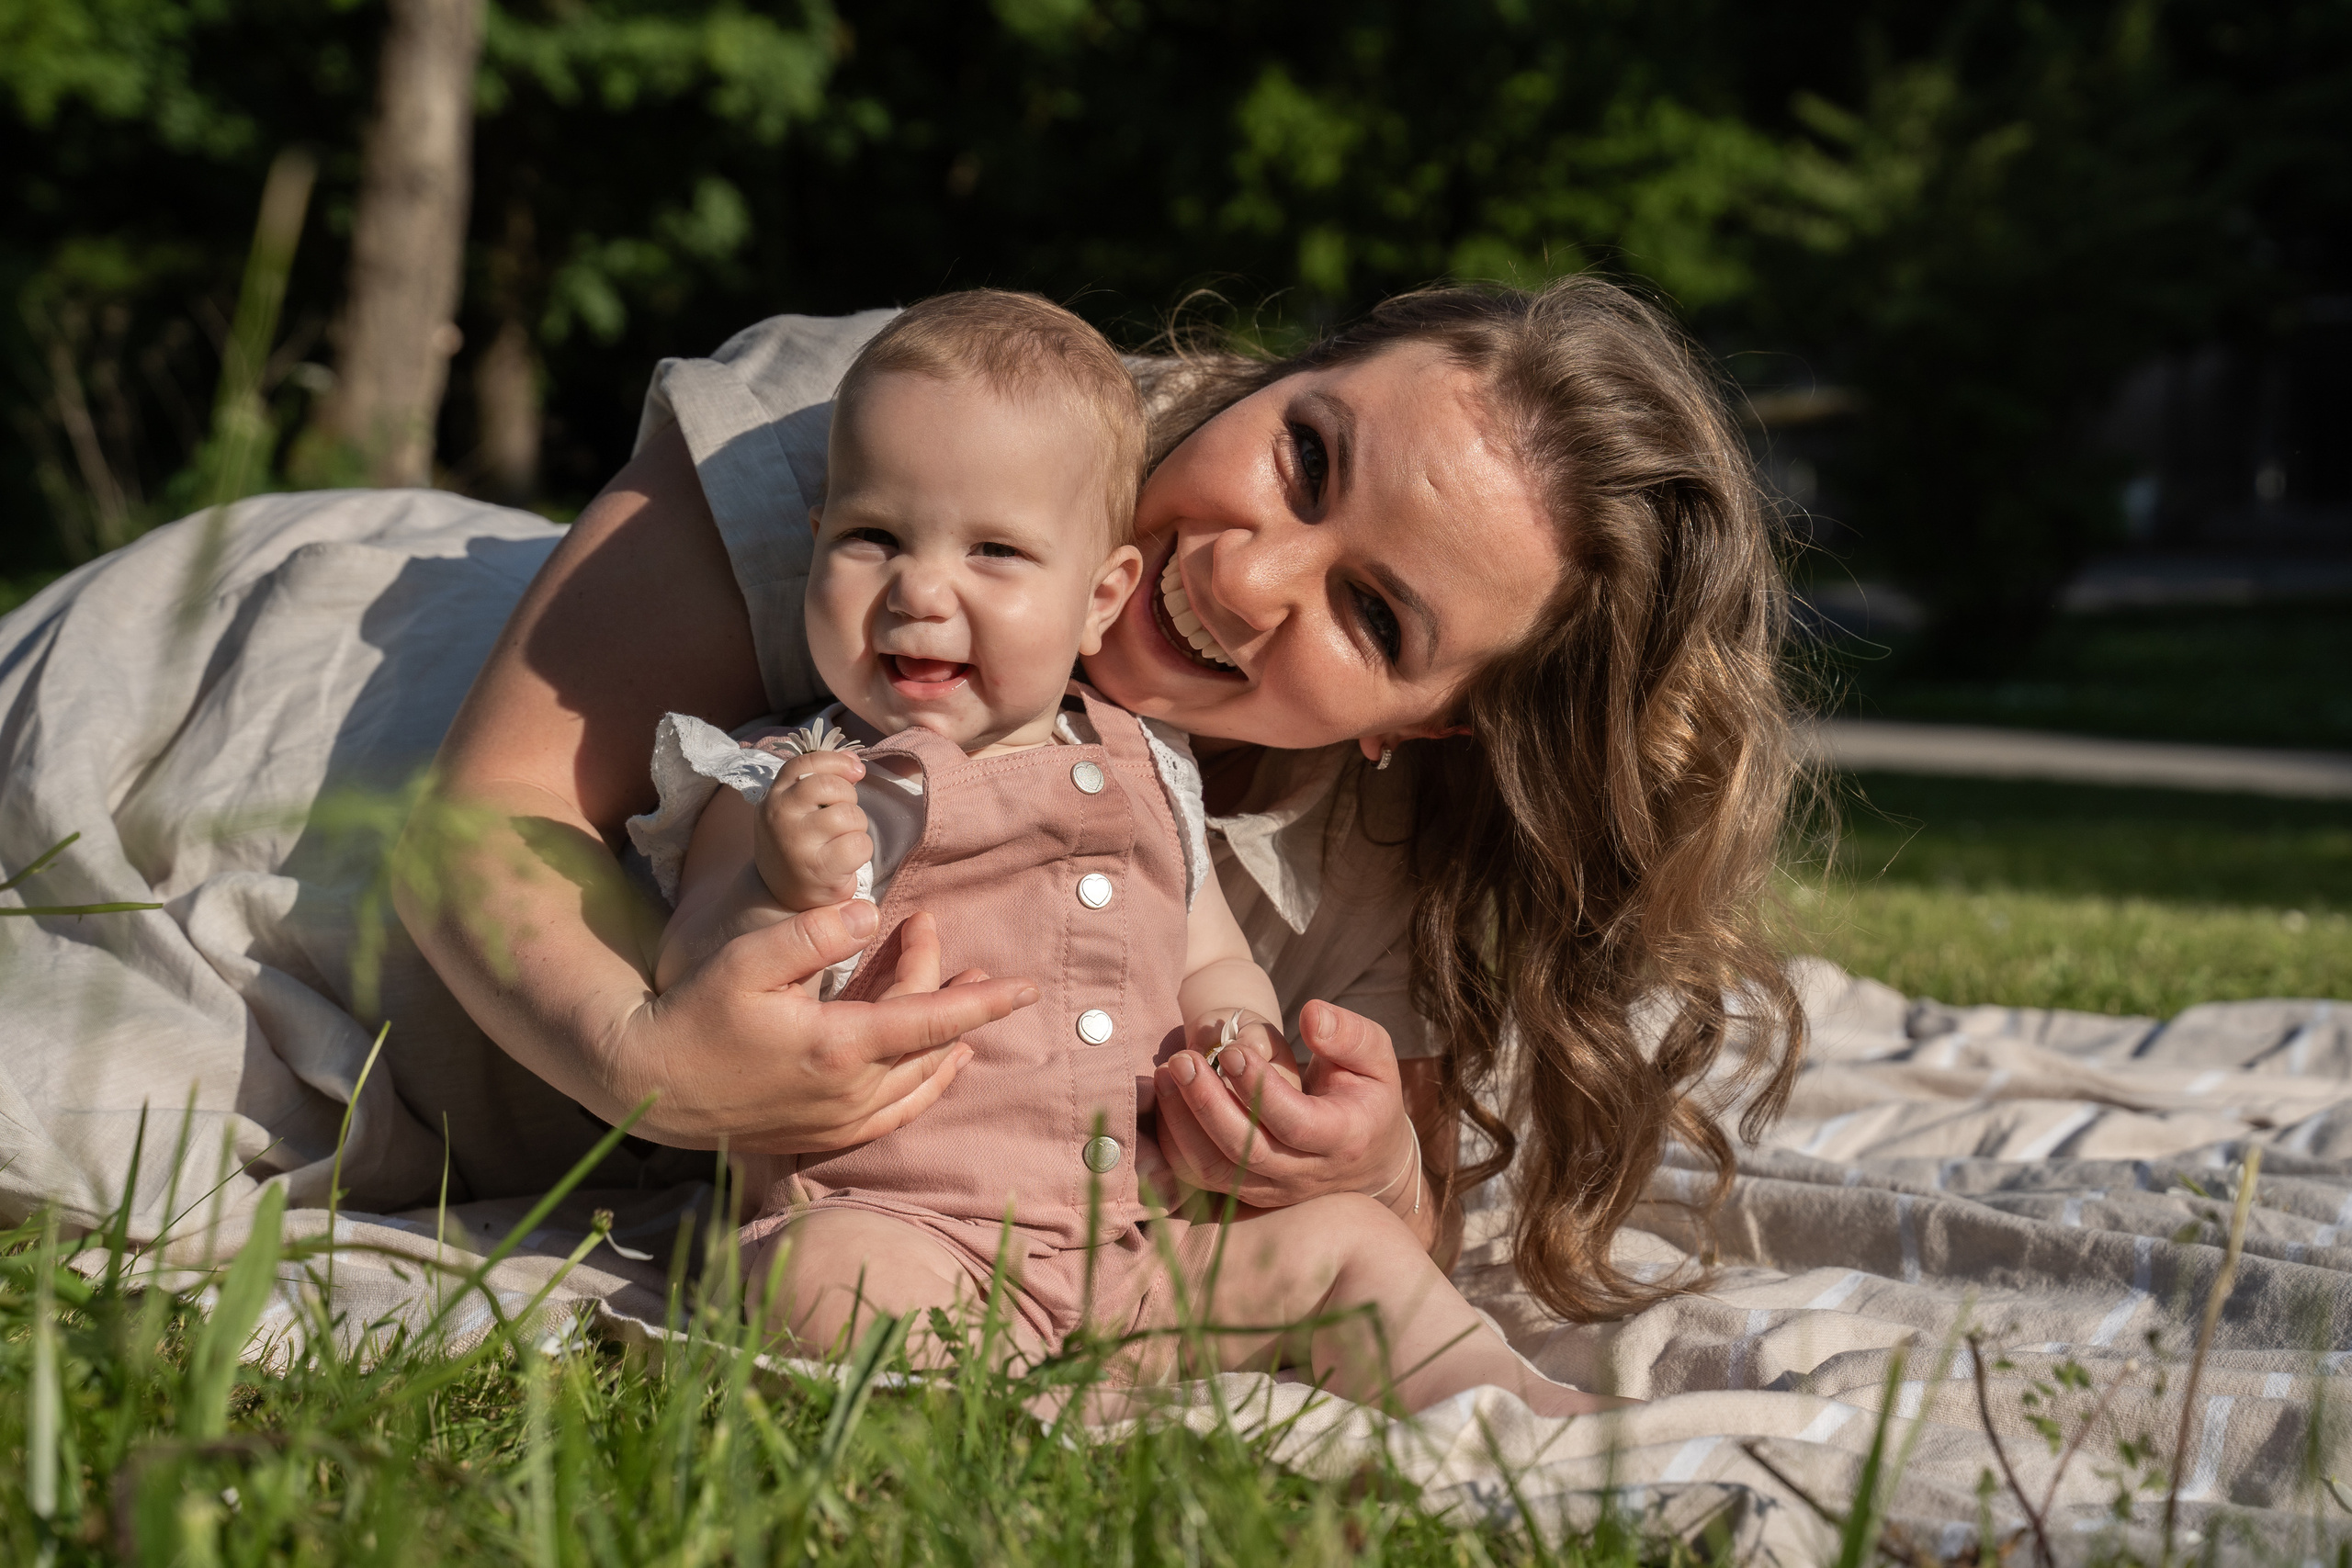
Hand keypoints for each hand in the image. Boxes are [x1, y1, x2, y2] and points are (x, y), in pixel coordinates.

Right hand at [621, 903, 1035, 1153]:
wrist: (652, 1085)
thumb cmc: (695, 1014)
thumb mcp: (747, 959)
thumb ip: (812, 932)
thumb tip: (872, 912)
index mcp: (839, 1046)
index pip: (932, 1020)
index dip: (984, 1002)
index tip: (1027, 988)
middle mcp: (850, 1092)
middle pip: (928, 1042)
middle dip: (951, 992)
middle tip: (936, 935)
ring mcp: (839, 1121)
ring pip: (919, 1082)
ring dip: (949, 1042)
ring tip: (968, 1001)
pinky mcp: (825, 1135)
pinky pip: (897, 1115)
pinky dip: (927, 1087)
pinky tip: (942, 1066)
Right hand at [750, 748, 870, 908]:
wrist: (783, 897)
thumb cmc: (801, 846)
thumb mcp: (798, 809)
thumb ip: (820, 780)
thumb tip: (853, 761)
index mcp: (774, 797)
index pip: (804, 763)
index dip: (836, 761)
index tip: (855, 771)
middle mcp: (780, 816)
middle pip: (830, 785)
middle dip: (849, 797)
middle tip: (844, 817)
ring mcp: (797, 842)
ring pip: (848, 814)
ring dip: (857, 826)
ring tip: (843, 840)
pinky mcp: (818, 868)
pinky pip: (858, 843)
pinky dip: (862, 849)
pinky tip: (848, 859)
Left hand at [1152, 1000, 1420, 1218]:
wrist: (1369, 1157)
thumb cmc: (1368, 1094)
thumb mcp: (1376, 1058)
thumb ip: (1349, 1034)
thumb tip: (1311, 1015)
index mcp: (1344, 1138)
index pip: (1296, 1123)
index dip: (1259, 1089)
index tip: (1231, 1049)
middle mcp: (1305, 1173)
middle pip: (1246, 1152)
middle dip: (1207, 1104)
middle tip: (1182, 1059)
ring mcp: (1273, 1189)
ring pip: (1217, 1170)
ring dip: (1183, 1124)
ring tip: (1166, 1074)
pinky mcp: (1246, 1193)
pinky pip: (1201, 1179)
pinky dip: (1175, 1144)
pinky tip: (1164, 1102)